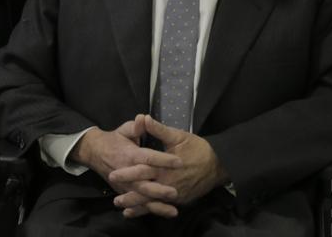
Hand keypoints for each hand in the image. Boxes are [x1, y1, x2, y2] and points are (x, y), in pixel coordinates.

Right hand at [70, 119, 181, 214]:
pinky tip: (164, 213)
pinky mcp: (125, 192)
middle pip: (144, 183)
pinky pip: (138, 203)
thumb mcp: (125, 129)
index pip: (148, 158)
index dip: (163, 160)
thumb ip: (136, 126)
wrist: (95, 152)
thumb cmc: (115, 139)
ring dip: (157, 203)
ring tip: (173, 209)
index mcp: (130, 154)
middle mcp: (127, 172)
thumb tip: (144, 118)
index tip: (179, 161)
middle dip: (159, 189)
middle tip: (175, 192)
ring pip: (142, 197)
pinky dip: (150, 210)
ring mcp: (125, 185)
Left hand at [109, 115, 227, 217]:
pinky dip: (151, 210)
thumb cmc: (197, 148)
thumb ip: (159, 129)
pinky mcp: (180, 200)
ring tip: (124, 210)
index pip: (142, 170)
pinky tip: (142, 213)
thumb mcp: (178, 136)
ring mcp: (175, 194)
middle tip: (115, 200)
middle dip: (130, 196)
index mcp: (165, 167)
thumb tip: (144, 117)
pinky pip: (163, 206)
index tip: (113, 174)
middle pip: (145, 191)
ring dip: (138, 206)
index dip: (127, 173)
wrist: (218, 164)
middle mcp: (168, 183)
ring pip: (153, 203)